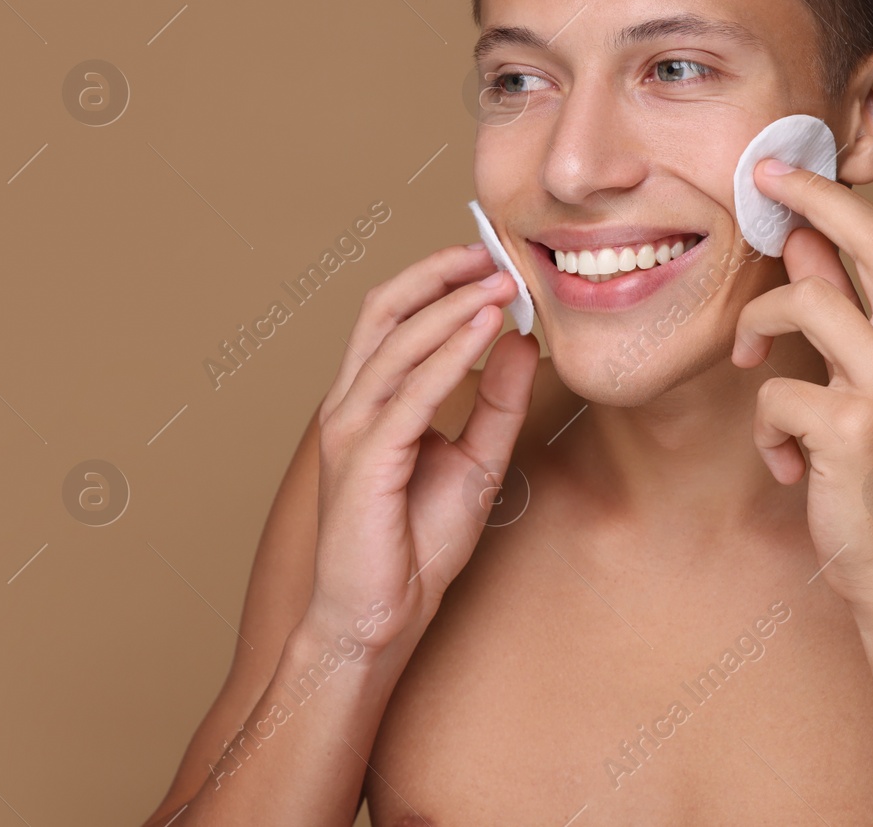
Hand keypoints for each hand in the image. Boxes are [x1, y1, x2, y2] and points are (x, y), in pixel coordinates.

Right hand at [306, 243, 537, 655]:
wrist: (376, 619)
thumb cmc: (412, 546)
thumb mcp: (475, 461)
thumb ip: (497, 403)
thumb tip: (523, 344)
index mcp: (366, 400)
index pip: (394, 315)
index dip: (437, 278)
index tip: (491, 258)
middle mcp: (349, 403)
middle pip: (385, 309)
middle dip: (440, 273)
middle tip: (496, 253)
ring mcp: (352, 429)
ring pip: (399, 342)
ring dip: (454, 305)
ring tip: (502, 282)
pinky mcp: (367, 459)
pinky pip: (411, 392)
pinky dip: (450, 354)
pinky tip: (484, 331)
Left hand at [731, 159, 872, 618]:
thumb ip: (855, 318)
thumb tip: (805, 241)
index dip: (838, 202)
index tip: (788, 179)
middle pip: (871, 240)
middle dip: (807, 198)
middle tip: (756, 182)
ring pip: (802, 303)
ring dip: (756, 330)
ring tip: (753, 370)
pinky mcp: (852, 425)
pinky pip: (772, 391)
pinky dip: (764, 427)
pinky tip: (789, 464)